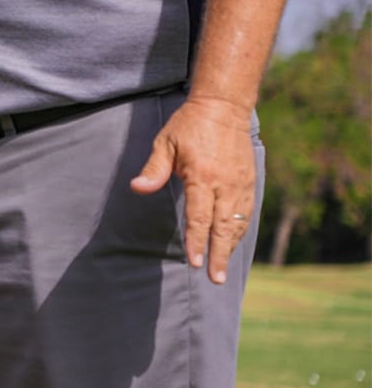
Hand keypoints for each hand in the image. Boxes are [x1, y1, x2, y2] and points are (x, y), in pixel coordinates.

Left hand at [130, 95, 255, 283]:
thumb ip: (154, 169)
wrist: (224, 108)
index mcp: (203, 176)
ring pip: (237, 224)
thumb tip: (138, 188)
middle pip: (222, 228)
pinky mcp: (250, 182)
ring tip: (222, 269)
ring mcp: (241, 185)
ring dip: (230, 248)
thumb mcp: (165, 142)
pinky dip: (239, 232)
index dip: (196, 241)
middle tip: (214, 279)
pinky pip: (246, 214)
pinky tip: (231, 244)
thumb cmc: (189, 125)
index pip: (199, 217)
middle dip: (218, 255)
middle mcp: (226, 184)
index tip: (195, 262)